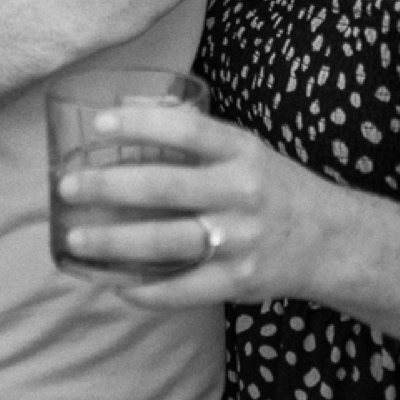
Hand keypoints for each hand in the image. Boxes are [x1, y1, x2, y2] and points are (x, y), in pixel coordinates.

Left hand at [56, 101, 344, 310]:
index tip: (99, 125)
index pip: (187, 130)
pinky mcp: (239, 281)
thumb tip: (127, 109)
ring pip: (167, 242)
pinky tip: (115, 285)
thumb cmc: (272, 187)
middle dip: (109, 187)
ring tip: (76, 238)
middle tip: (67, 187)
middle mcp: (241, 193)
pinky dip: (146, 291)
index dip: (141, 125)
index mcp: (242, 152)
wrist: (332, 241)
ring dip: (115, 242)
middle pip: (165, 188)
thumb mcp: (244, 149)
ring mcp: (241, 240)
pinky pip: (184, 289)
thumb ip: (193, 133)